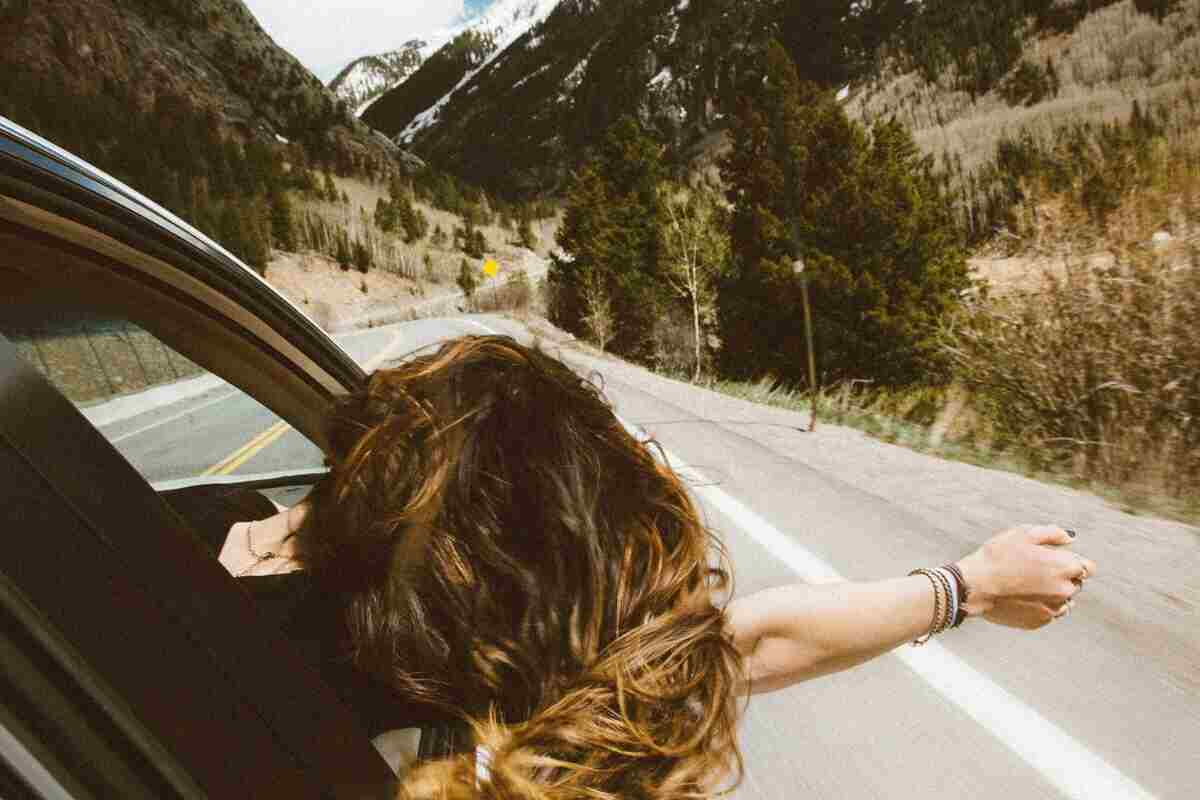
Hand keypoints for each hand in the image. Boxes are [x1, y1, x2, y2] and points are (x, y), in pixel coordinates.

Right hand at [955, 524, 1096, 629]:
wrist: (974, 587)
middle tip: (1035, 570)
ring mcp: (1053, 609)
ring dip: (1053, 593)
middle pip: (1075, 584)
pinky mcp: (1039, 622)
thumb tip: (1070, 539)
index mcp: (1065, 567)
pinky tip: (1020, 597)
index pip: (1088, 567)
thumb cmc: (997, 556)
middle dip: (1062, 577)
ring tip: (1027, 585)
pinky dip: (1040, 605)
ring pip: (1063, 601)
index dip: (1073, 562)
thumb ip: (1053, 534)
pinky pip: (1048, 613)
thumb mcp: (1023, 534)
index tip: (1057, 560)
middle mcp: (1065, 590)